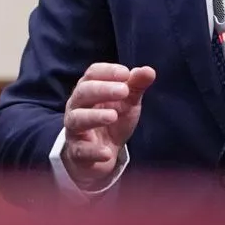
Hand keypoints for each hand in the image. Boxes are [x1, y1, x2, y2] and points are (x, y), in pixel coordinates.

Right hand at [60, 63, 154, 191]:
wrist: (101, 154)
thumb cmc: (113, 120)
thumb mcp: (127, 102)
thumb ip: (136, 86)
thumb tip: (149, 71)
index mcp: (89, 89)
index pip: (92, 73)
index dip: (108, 71)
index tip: (126, 74)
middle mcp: (77, 107)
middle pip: (83, 92)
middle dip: (103, 90)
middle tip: (124, 91)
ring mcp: (75, 129)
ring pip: (77, 119)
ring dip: (94, 116)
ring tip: (113, 116)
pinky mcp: (77, 152)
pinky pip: (81, 150)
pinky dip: (93, 151)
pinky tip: (107, 152)